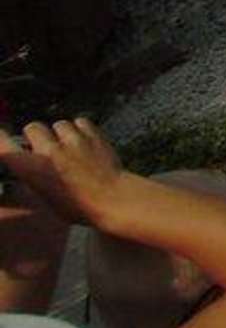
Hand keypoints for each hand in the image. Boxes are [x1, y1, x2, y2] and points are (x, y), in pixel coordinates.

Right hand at [0, 118, 126, 226]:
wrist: (111, 197)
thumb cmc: (76, 206)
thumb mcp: (45, 197)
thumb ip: (35, 176)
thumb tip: (32, 165)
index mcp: (33, 170)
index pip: (5, 147)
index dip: (0, 139)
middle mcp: (49, 151)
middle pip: (33, 127)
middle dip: (37, 135)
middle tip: (46, 146)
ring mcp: (72, 140)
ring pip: (59, 123)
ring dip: (61, 133)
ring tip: (71, 146)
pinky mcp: (93, 133)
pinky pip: (80, 121)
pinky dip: (80, 129)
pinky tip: (84, 140)